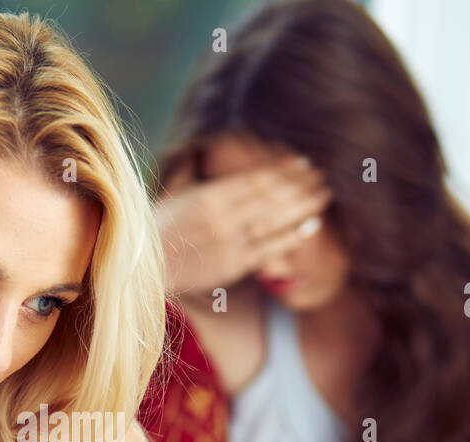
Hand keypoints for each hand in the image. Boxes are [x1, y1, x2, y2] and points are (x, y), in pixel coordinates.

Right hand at [153, 153, 331, 298]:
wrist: (145, 268)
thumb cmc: (158, 228)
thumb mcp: (174, 191)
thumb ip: (195, 169)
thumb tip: (207, 144)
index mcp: (209, 196)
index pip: (255, 179)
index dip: (283, 170)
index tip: (303, 162)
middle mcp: (222, 218)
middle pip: (270, 197)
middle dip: (300, 185)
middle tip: (322, 176)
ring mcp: (230, 243)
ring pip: (274, 221)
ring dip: (302, 207)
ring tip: (324, 195)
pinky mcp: (233, 266)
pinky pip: (269, 249)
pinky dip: (291, 237)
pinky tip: (311, 226)